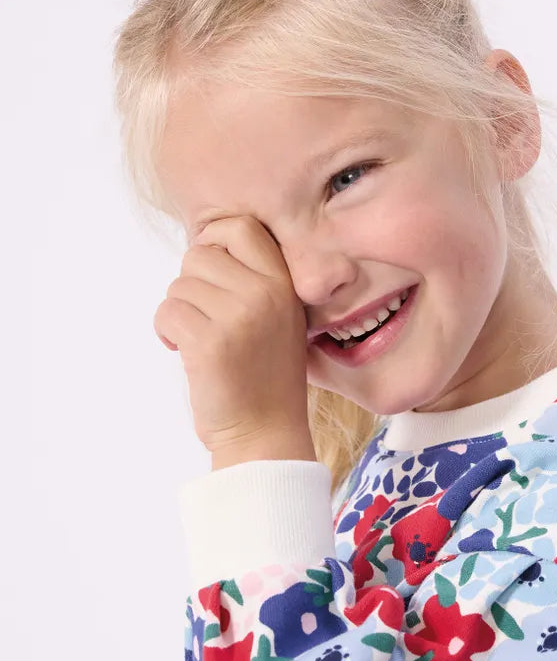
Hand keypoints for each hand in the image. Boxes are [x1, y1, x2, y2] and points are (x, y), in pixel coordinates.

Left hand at [153, 215, 313, 457]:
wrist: (265, 433)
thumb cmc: (265, 376)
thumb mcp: (280, 318)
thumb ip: (254, 280)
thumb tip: (205, 245)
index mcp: (286, 285)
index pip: (240, 227)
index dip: (214, 239)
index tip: (211, 271)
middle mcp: (266, 294)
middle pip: (199, 254)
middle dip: (192, 284)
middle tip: (207, 316)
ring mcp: (239, 317)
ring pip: (178, 285)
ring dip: (179, 312)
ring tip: (201, 340)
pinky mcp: (210, 343)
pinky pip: (166, 312)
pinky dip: (166, 332)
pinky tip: (186, 352)